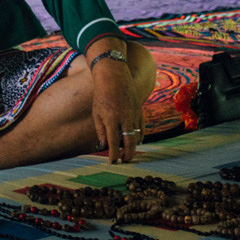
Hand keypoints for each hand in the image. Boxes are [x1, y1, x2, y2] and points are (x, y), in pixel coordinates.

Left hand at [89, 45, 143, 163]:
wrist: (114, 76)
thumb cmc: (102, 95)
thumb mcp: (96, 113)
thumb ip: (100, 131)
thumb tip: (104, 146)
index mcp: (111, 118)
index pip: (114, 142)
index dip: (114, 155)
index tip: (113, 162)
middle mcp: (124, 117)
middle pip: (129, 142)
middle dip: (128, 154)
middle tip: (124, 162)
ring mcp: (134, 113)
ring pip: (137, 135)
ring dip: (133, 146)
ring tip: (128, 154)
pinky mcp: (139, 110)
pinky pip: (142, 127)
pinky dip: (140, 136)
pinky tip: (136, 141)